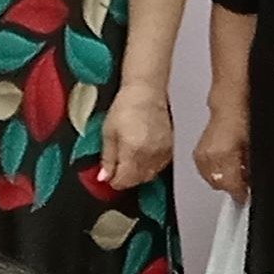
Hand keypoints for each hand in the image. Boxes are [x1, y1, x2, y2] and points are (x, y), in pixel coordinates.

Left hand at [98, 80, 175, 194]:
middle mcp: (150, 154)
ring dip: (138, 173)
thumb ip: (107, 158)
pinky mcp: (170, 148)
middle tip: (117, 169)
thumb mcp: (108, 133)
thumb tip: (104, 176)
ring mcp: (162, 152)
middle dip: (125, 178)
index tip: (109, 176)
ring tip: (129, 160)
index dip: (114, 181)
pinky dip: (150, 166)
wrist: (146, 92)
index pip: (124, 181)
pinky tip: (142, 156)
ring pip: (149, 175)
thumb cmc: (127, 106)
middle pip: (137, 180)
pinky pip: (159, 166)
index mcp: (133, 151)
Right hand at [194, 110, 250, 201]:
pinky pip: (205, 170)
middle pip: (218, 184)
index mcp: (224, 154)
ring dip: (221, 179)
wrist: (230, 104)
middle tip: (241, 184)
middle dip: (230, 186)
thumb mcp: (253, 147)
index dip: (239, 194)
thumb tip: (248, 183)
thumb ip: (249, 168)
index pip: (230, 185)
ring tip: (233, 172)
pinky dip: (214, 171)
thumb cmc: (243, 119)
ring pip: (210, 179)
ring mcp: (201, 154)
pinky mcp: (197, 153)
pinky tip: (223, 165)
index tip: (244, 196)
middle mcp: (209, 155)